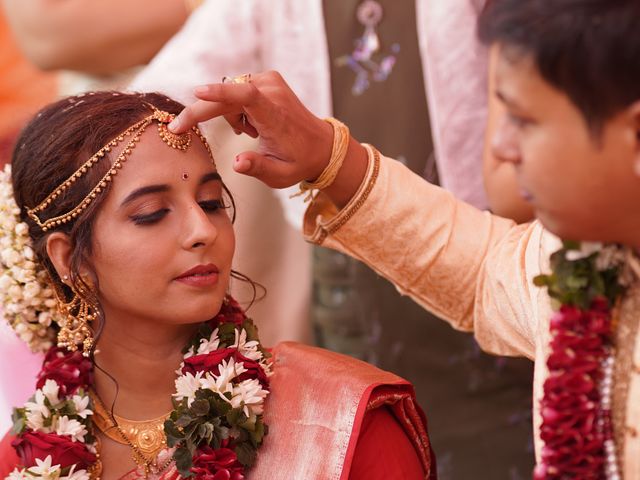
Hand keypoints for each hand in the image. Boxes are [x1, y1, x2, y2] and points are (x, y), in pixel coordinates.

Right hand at [169, 71, 333, 188]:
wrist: (321, 146)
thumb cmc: (299, 162)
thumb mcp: (279, 175)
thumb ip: (257, 168)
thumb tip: (237, 164)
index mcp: (275, 115)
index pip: (246, 96)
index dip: (220, 93)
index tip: (197, 92)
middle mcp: (273, 92)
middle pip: (226, 96)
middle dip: (201, 112)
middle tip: (179, 128)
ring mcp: (270, 81)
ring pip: (229, 94)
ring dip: (230, 114)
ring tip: (252, 133)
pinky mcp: (267, 78)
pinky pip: (237, 90)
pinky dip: (237, 107)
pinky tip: (253, 123)